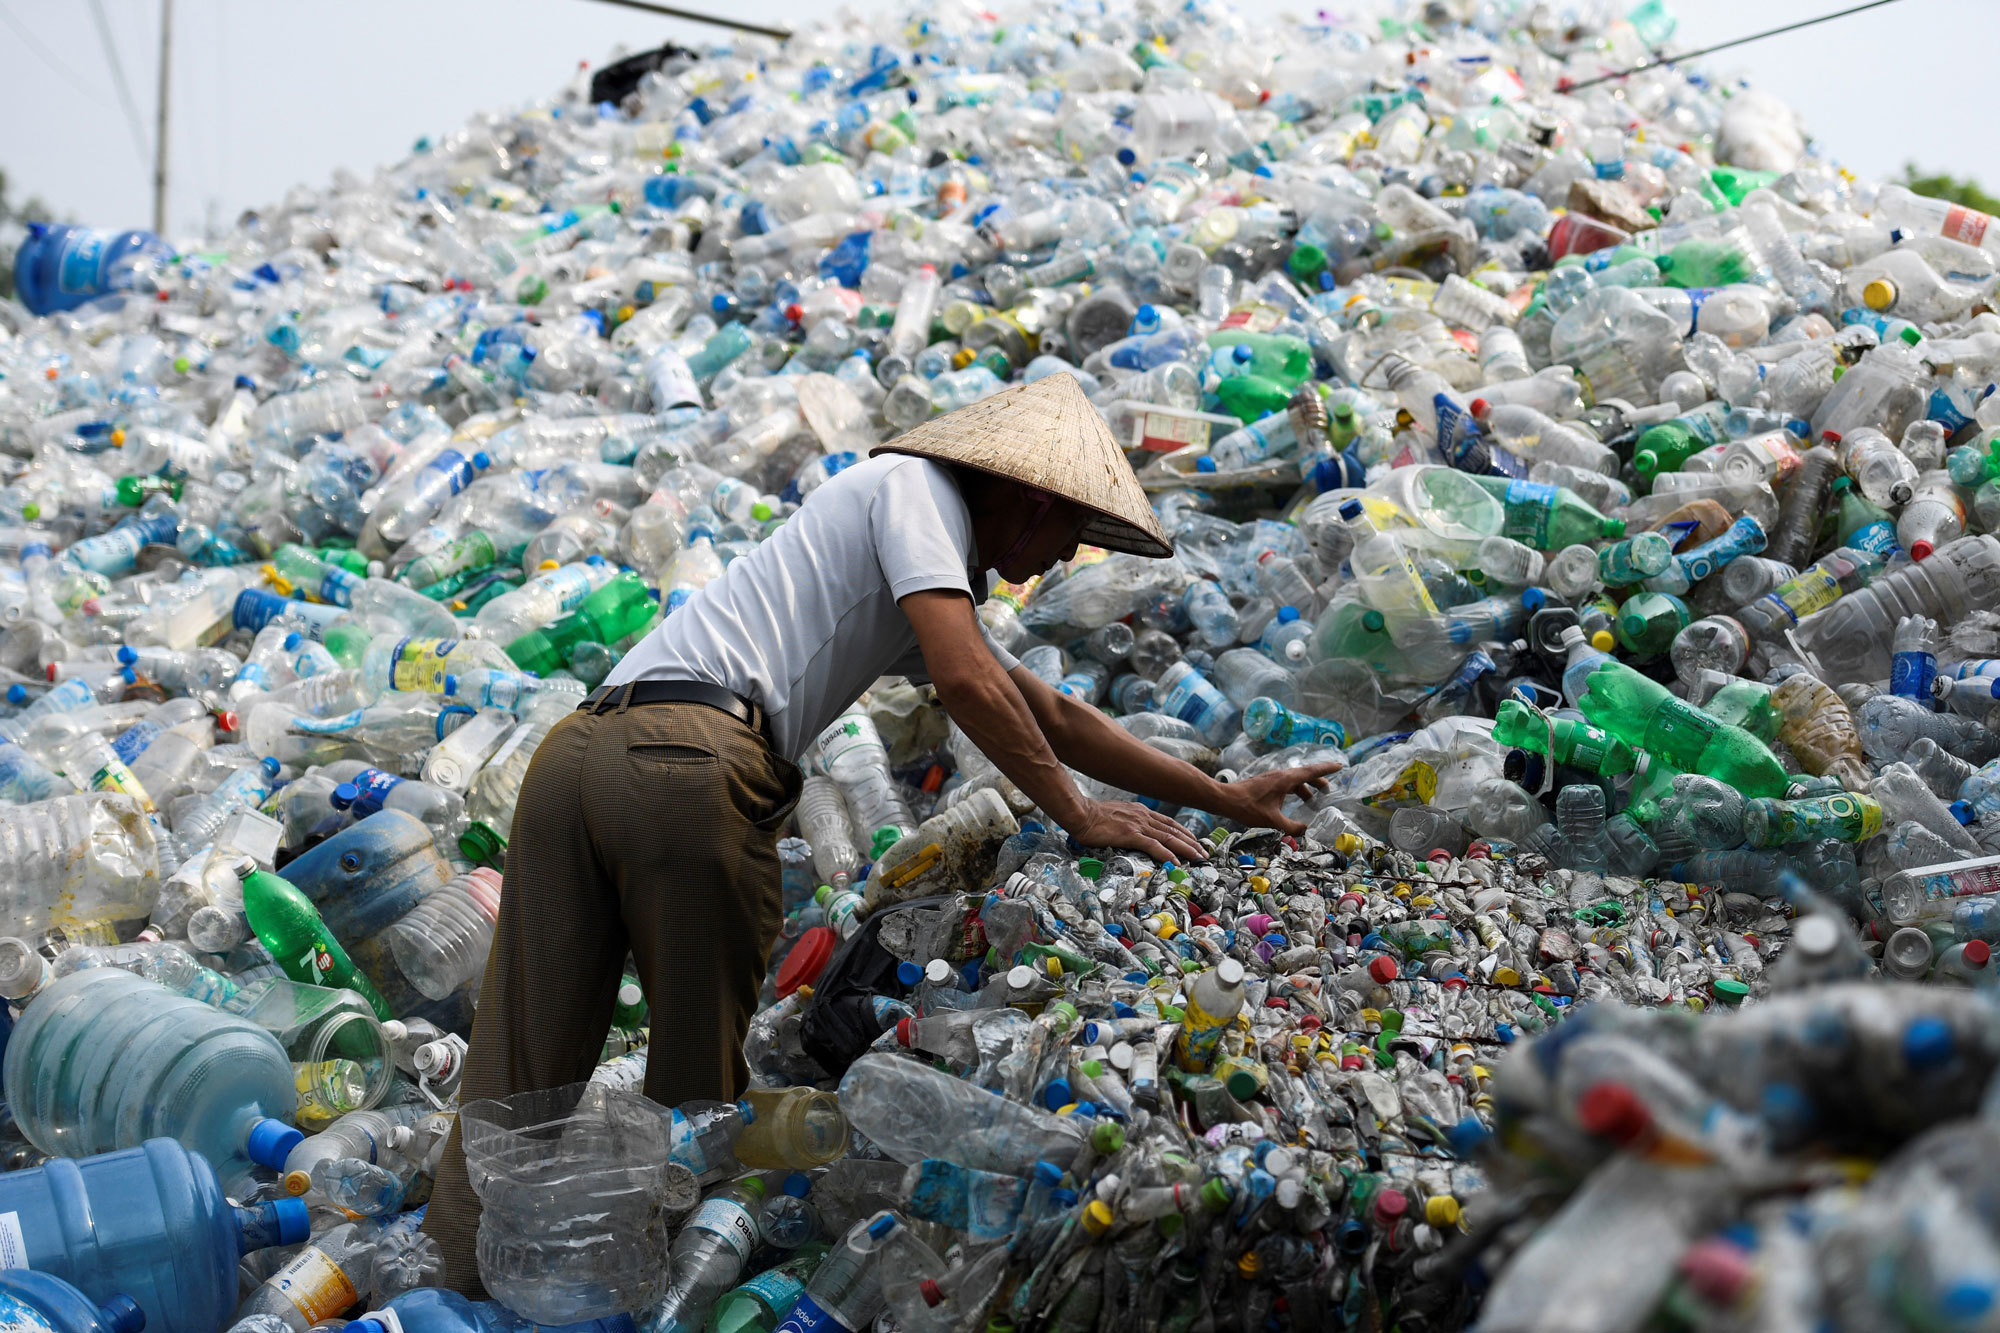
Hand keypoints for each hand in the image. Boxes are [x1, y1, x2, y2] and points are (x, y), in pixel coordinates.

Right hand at [1067, 799, 1208, 864]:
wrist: (1081, 814)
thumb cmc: (1094, 816)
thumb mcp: (1118, 815)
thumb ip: (1130, 821)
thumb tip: (1135, 831)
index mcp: (1141, 812)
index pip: (1168, 823)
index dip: (1184, 832)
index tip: (1195, 841)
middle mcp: (1144, 817)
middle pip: (1173, 830)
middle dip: (1191, 842)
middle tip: (1204, 853)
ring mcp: (1138, 825)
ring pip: (1169, 838)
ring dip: (1186, 848)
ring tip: (1198, 857)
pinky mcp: (1130, 835)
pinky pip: (1154, 846)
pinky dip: (1168, 854)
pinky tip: (1177, 862)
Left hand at [1212, 762, 1342, 836]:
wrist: (1226, 799)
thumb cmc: (1248, 808)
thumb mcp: (1273, 821)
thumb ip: (1292, 827)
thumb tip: (1305, 829)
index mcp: (1286, 780)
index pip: (1311, 771)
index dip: (1327, 769)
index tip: (1340, 766)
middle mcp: (1281, 775)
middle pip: (1305, 775)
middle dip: (1319, 781)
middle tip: (1329, 791)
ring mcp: (1273, 778)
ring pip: (1295, 780)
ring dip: (1306, 788)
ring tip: (1312, 801)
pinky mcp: (1266, 783)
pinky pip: (1286, 784)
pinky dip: (1295, 790)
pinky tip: (1293, 802)